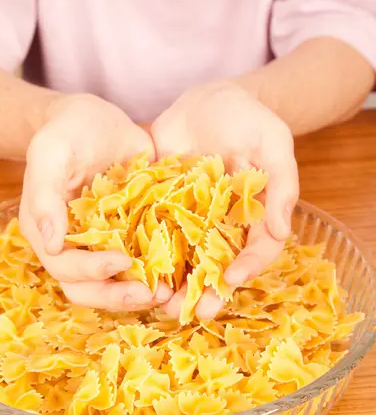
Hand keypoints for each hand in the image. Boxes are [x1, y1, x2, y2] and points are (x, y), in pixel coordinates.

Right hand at [20, 94, 171, 310]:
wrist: (96, 121)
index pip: (65, 267)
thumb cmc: (67, 132)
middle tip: (152, 293)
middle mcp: (75, 248)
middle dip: (118, 297)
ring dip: (140, 295)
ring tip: (169, 293)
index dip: (91, 270)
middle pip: (89, 290)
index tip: (121, 261)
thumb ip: (45, 195)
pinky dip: (159, 275)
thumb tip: (51, 245)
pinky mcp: (131, 240)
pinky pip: (143, 266)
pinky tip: (182, 276)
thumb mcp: (51, 153)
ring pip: (116, 286)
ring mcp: (103, 248)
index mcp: (48, 234)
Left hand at [151, 81, 298, 319]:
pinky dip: (143, 253)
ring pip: (183, 260)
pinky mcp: (160, 209)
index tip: (232, 280)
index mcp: (252, 218)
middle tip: (197, 312)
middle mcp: (220, 227)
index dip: (247, 267)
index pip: (255, 251)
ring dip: (173, 284)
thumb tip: (282, 230)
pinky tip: (132, 270)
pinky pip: (151, 235)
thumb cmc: (249, 119)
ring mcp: (189, 221)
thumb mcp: (273, 143)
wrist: (208, 101)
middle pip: (217, 266)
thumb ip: (281, 184)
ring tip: (161, 303)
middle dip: (207, 291)